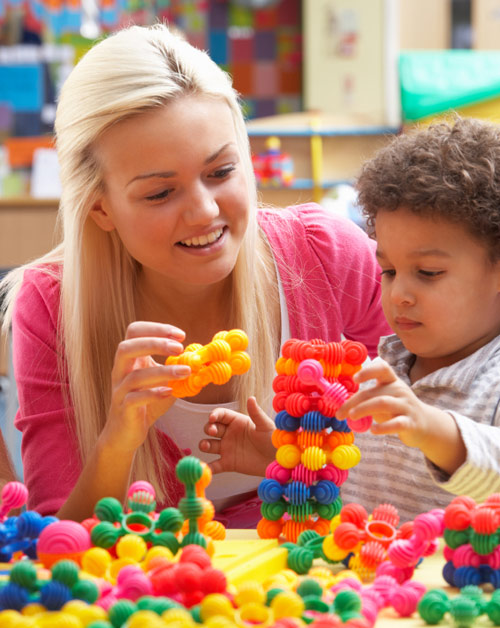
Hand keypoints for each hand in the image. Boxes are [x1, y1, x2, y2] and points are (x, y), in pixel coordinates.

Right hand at [100, 321, 190, 453]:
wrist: (126, 432)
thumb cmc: (147, 402)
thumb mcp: (164, 381)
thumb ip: (179, 369)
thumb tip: (204, 359)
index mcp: (130, 359)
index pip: (134, 332)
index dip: (157, 329)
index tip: (180, 335)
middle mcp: (120, 371)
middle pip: (126, 348)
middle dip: (155, 344)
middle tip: (179, 348)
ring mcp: (119, 390)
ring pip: (134, 376)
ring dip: (162, 371)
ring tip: (185, 371)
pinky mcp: (124, 409)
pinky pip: (134, 399)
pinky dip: (153, 394)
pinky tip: (169, 392)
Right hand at [199, 397, 275, 475]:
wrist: (277, 460)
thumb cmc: (273, 439)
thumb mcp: (265, 426)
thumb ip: (256, 413)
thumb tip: (251, 398)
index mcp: (237, 421)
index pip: (221, 414)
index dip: (215, 414)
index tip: (212, 418)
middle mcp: (229, 434)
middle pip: (212, 428)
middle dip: (208, 428)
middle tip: (212, 431)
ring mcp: (227, 448)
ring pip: (209, 445)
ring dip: (204, 444)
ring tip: (206, 446)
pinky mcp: (228, 463)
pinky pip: (214, 465)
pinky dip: (207, 468)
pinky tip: (204, 469)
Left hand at [336, 358, 438, 449]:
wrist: (426, 424)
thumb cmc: (397, 409)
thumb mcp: (385, 398)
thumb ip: (368, 398)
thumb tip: (342, 405)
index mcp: (392, 381)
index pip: (382, 368)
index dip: (368, 371)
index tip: (355, 379)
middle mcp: (400, 390)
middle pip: (374, 392)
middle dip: (354, 402)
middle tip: (340, 413)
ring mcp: (407, 406)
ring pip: (383, 403)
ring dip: (364, 409)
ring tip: (352, 417)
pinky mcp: (411, 423)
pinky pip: (397, 423)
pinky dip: (383, 427)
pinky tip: (373, 430)